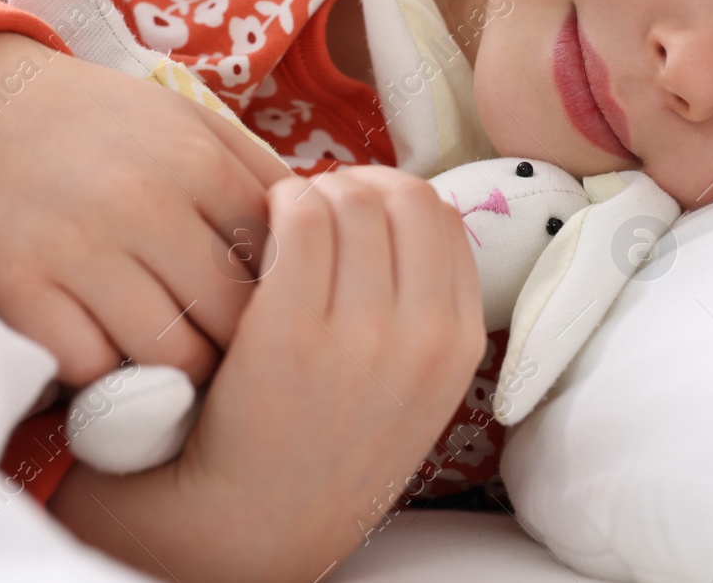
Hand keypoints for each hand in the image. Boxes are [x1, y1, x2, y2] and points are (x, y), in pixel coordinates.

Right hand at [0, 31, 290, 386]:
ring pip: (168, 354)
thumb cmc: (103, 124)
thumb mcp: (189, 121)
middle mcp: (145, 206)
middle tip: (234, 359)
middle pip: (233, 318)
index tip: (277, 313)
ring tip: (177, 364)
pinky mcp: (19, 287)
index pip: (281, 261)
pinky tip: (109, 352)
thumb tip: (328, 226)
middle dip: (242, 347)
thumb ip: (256, 171)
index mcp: (199, 164)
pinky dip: (105, 373)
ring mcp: (79, 249)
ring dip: (179, 371)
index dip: (286, 297)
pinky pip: (89, 366)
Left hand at [49, 165, 486, 582]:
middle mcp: (423, 336)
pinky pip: (298, 216)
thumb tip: (398, 207)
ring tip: (281, 223)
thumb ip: (421, 306)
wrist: (255, 525)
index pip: (444, 216)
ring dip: (312, 194)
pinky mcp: (291, 331)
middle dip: (355, 188)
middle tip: (315, 210)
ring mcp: (361, 335)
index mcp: (459, 344)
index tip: (357, 212)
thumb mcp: (411, 385)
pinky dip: (276, 204)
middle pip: (402, 196)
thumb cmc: (324, 444)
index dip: (395, 198)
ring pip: (351, 198)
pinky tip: (254, 232)